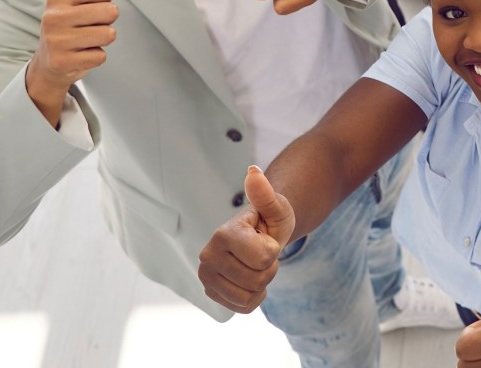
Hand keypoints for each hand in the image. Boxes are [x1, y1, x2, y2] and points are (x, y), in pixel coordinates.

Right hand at [25, 0, 119, 121]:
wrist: (49, 61)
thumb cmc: (65, 19)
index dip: (104, 0)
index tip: (87, 7)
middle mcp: (53, 16)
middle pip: (112, 13)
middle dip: (105, 21)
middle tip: (87, 25)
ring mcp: (57, 40)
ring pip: (109, 35)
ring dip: (102, 39)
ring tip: (83, 40)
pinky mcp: (64, 62)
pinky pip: (102, 56)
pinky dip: (95, 56)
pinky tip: (79, 55)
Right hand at [198, 165, 296, 313]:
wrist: (261, 236)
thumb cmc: (269, 220)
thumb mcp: (275, 206)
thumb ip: (265, 193)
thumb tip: (253, 172)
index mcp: (223, 235)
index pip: (265, 258)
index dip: (274, 250)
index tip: (265, 238)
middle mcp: (207, 257)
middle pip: (257, 280)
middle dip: (269, 268)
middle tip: (262, 253)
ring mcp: (206, 277)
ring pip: (249, 296)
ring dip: (262, 283)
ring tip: (255, 265)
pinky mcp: (211, 293)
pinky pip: (243, 308)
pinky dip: (254, 297)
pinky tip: (249, 280)